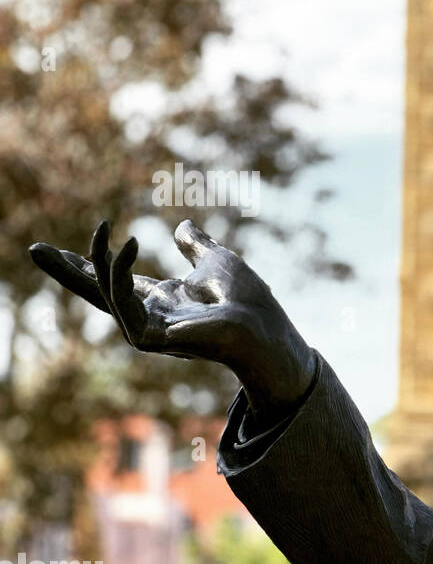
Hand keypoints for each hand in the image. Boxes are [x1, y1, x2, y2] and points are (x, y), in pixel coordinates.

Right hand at [30, 219, 315, 418]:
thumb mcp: (217, 261)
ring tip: (92, 232)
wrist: (266, 329)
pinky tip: (127, 245)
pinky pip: (119, 302)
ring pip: (100, 296)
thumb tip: (183, 225)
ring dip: (85, 266)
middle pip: (96, 292)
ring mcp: (146, 329)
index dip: (94, 263)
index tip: (65, 248)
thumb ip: (197, 245)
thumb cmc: (248, 301)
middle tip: (34, 249)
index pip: (118, 280)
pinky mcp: (147, 338)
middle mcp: (150, 315)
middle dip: (65, 271)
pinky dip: (117, 273)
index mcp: (164, 299)